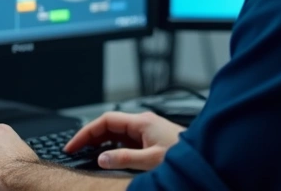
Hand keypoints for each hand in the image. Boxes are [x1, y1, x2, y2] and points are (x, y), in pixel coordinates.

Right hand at [64, 111, 184, 170]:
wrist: (207, 155)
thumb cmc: (185, 155)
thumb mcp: (152, 160)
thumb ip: (125, 159)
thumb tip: (101, 158)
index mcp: (142, 122)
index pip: (106, 121)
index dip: (86, 132)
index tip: (73, 145)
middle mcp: (143, 124)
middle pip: (109, 126)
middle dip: (90, 137)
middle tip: (75, 151)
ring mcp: (147, 132)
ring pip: (117, 134)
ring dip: (101, 143)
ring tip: (87, 155)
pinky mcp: (150, 141)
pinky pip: (125, 142)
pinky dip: (113, 149)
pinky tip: (108, 158)